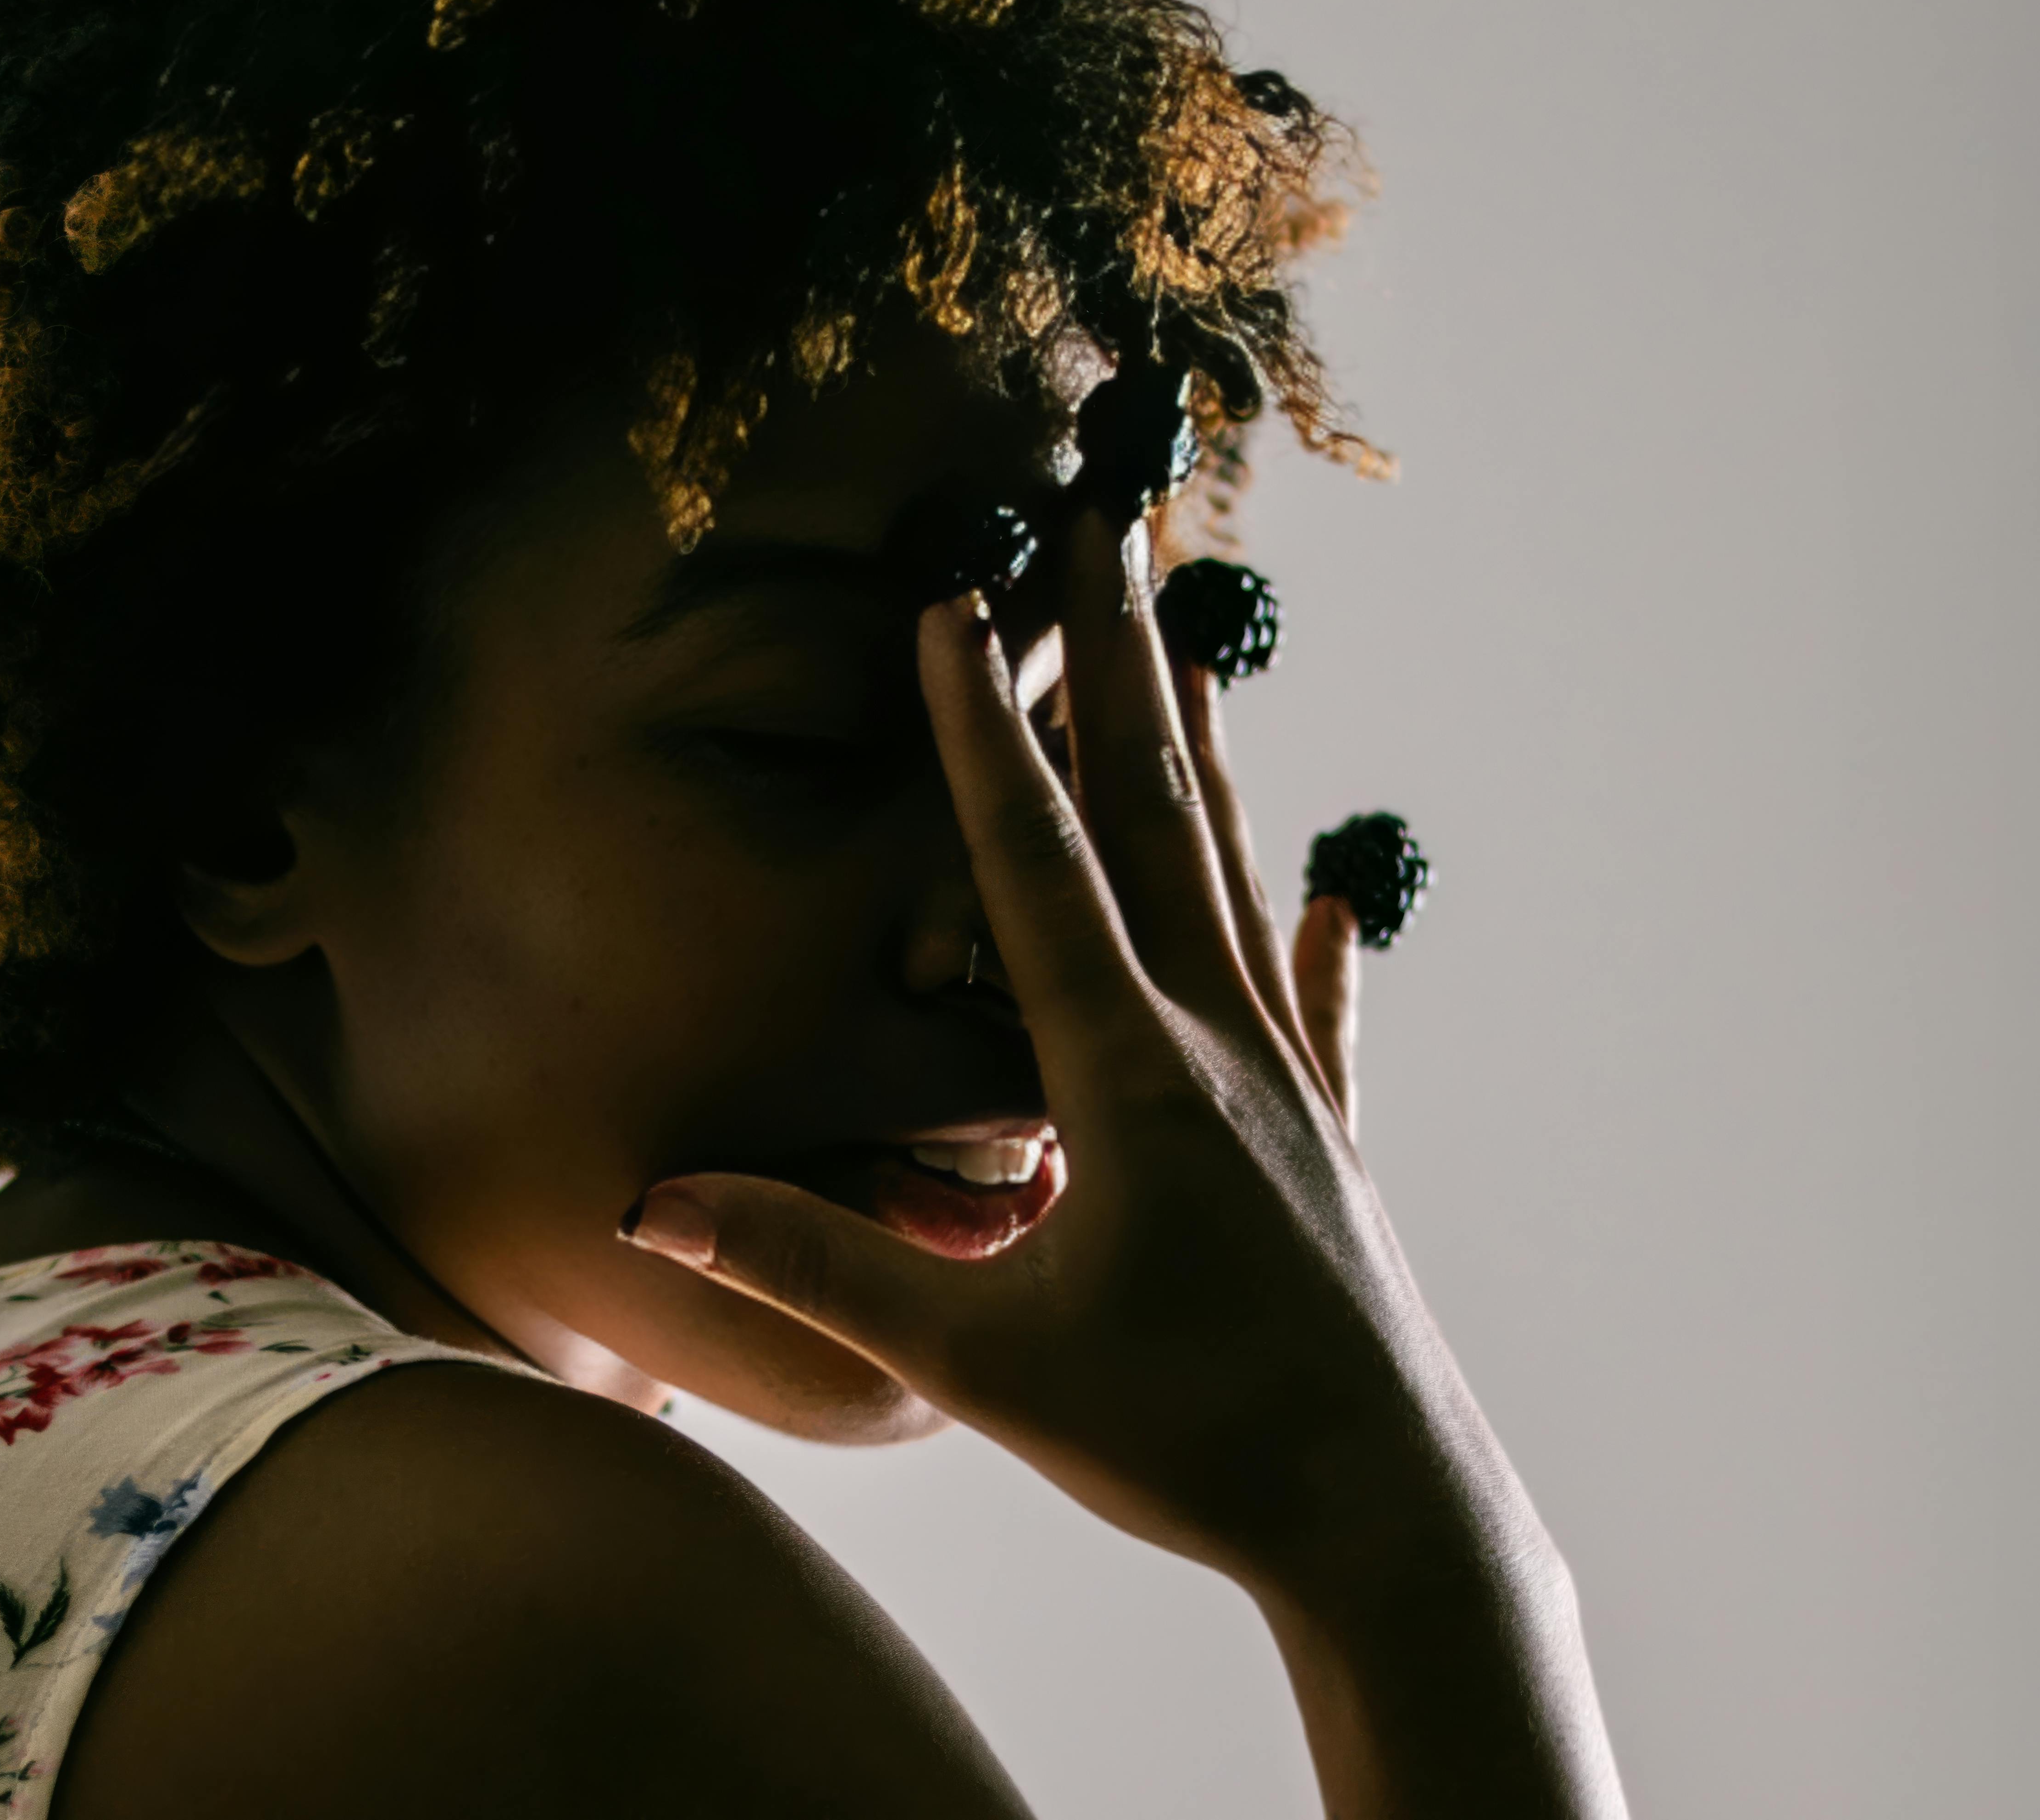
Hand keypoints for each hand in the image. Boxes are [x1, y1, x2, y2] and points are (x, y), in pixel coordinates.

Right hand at [621, 507, 1512, 1593]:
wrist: (1384, 1518)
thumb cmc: (1181, 1444)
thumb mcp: (974, 1361)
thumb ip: (814, 1266)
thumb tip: (655, 1206)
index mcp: (1125, 1076)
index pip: (1036, 862)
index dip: (983, 730)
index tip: (959, 601)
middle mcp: (1216, 1047)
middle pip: (1158, 815)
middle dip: (1121, 663)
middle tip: (1118, 521)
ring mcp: (1287, 1087)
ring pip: (1236, 879)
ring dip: (1207, 755)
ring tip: (1198, 646)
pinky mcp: (1333, 1144)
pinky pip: (1315, 1006)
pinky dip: (1315, 934)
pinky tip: (1338, 885)